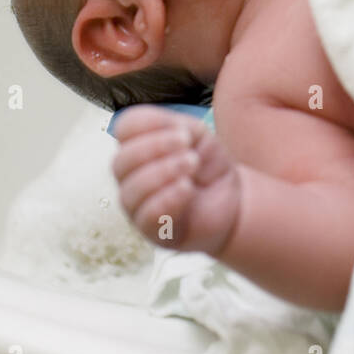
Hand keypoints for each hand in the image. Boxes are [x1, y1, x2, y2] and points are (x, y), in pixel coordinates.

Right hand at [111, 105, 240, 255]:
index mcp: (138, 146)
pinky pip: (147, 215)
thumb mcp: (199, 136)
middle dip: (156, 148)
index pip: (124, 129)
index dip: (146, 123)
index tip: (180, 128)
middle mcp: (130, 177)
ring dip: (164, 172)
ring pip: (132, 189)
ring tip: (192, 164)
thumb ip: (179, 127)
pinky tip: (187, 187)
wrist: (231, 202)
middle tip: (188, 148)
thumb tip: (166, 130)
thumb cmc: (208, 167)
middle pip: (122, 161)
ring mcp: (137, 206)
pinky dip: (167, 198)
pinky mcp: (151, 230)